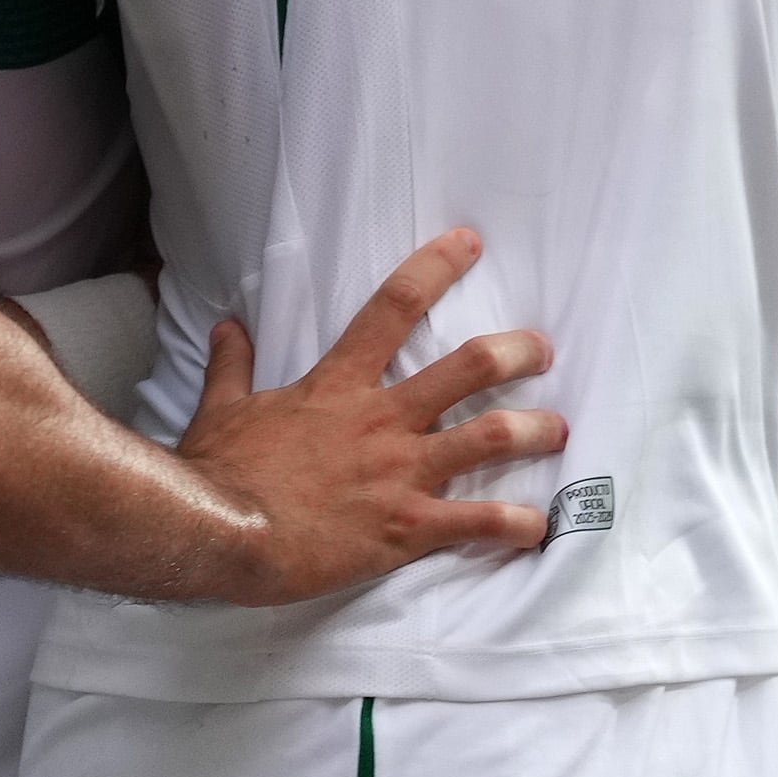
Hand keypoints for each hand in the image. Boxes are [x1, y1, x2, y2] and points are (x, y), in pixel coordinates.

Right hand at [175, 228, 565, 605]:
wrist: (221, 533)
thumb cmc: (220, 473)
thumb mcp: (223, 410)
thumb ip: (232, 366)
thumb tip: (226, 328)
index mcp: (339, 385)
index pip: (394, 306)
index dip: (436, 267)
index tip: (470, 244)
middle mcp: (382, 419)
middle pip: (467, 367)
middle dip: (515, 353)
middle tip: (542, 350)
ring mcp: (400, 472)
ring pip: (488, 436)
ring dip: (533, 430)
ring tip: (557, 429)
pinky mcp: (407, 527)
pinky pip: (477, 522)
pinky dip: (516, 524)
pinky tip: (539, 526)